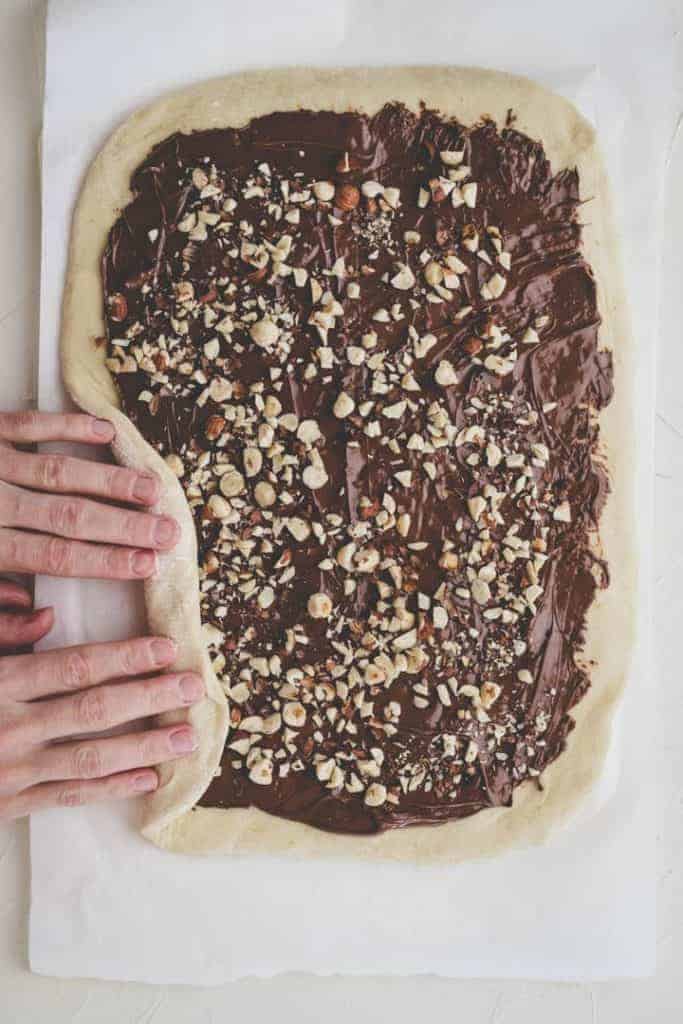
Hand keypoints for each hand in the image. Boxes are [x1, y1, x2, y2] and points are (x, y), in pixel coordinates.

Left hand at [0, 411, 178, 602]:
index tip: (147, 564)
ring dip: (111, 480)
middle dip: (125, 525)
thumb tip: (44, 620)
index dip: (106, 560)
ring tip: (152, 489)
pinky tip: (105, 431)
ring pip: (60, 472)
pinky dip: (69, 425)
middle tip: (168, 531)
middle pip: (70, 516)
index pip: (56, 557)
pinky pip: (29, 425)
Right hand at [0, 613, 201, 820]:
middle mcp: (9, 728)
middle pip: (94, 710)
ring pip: (91, 758)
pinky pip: (68, 796)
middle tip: (195, 688)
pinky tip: (149, 779)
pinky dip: (111, 789)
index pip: (75, 666)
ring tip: (186, 736)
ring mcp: (11, 771)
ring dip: (144, 746)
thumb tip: (49, 616)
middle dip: (150, 697)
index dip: (125, 657)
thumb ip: (2, 636)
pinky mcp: (9, 805)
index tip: (167, 648)